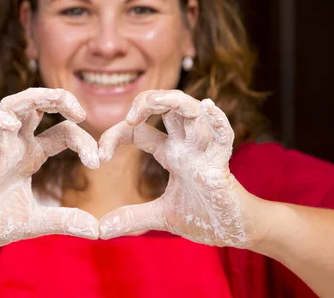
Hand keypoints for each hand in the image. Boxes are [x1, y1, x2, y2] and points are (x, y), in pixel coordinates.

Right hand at [0, 88, 99, 247]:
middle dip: (60, 98)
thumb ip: (64, 222)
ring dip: (34, 97)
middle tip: (81, 113)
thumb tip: (97, 231)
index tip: (96, 162)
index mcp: (32, 155)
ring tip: (55, 101)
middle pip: (38, 104)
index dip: (83, 141)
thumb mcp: (35, 222)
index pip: (63, 132)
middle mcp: (17, 144)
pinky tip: (10, 126)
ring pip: (13, 104)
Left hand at [98, 90, 260, 247]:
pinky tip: (208, 108)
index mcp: (172, 153)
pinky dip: (217, 122)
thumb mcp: (161, 216)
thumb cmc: (203, 217)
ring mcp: (204, 152)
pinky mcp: (220, 166)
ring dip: (173, 102)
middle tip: (129, 116)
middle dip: (147, 101)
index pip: (140, 131)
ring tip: (154, 101)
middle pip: (168, 107)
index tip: (99, 156)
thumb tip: (100, 231)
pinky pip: (222, 139)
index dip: (117, 135)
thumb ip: (132, 218)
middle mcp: (187, 146)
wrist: (235, 232)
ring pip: (192, 113)